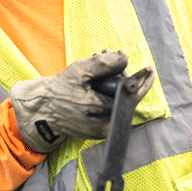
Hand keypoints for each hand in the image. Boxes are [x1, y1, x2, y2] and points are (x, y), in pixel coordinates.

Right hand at [10, 51, 153, 152]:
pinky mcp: (96, 132)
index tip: (150, 71)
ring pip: (116, 104)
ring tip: (99, 66)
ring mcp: (101, 131)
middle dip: (121, 77)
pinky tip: (95, 81)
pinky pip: (109, 110)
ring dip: (113, 85)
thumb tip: (125, 59)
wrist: (41, 110)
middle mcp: (105, 125)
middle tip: (110, 58)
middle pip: (124, 98)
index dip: (142, 82)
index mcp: (102, 111)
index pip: (132, 96)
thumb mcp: (80, 70)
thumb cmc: (59, 90)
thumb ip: (104, 63)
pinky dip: (106, 95)